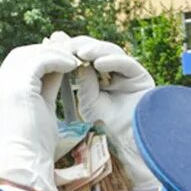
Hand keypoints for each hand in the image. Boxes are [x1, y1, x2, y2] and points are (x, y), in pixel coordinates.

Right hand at [0, 43, 78, 190]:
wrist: (28, 165)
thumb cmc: (36, 147)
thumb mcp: (43, 110)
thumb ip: (47, 87)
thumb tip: (59, 69)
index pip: (17, 65)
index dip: (39, 58)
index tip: (60, 61)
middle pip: (21, 55)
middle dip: (46, 51)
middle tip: (69, 55)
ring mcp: (4, 85)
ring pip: (29, 54)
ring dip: (54, 54)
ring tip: (73, 60)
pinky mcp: (18, 87)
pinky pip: (39, 61)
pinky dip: (57, 60)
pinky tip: (72, 65)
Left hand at [65, 35, 158, 190]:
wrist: (128, 148)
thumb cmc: (107, 129)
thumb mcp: (87, 101)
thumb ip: (79, 80)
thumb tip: (64, 55)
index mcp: (98, 79)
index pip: (81, 57)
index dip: (66, 49)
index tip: (49, 43)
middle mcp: (113, 73)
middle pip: (95, 51)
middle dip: (78, 45)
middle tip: (63, 43)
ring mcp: (128, 74)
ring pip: (111, 52)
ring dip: (94, 50)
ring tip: (80, 52)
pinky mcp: (141, 77)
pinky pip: (127, 64)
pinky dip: (112, 61)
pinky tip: (98, 64)